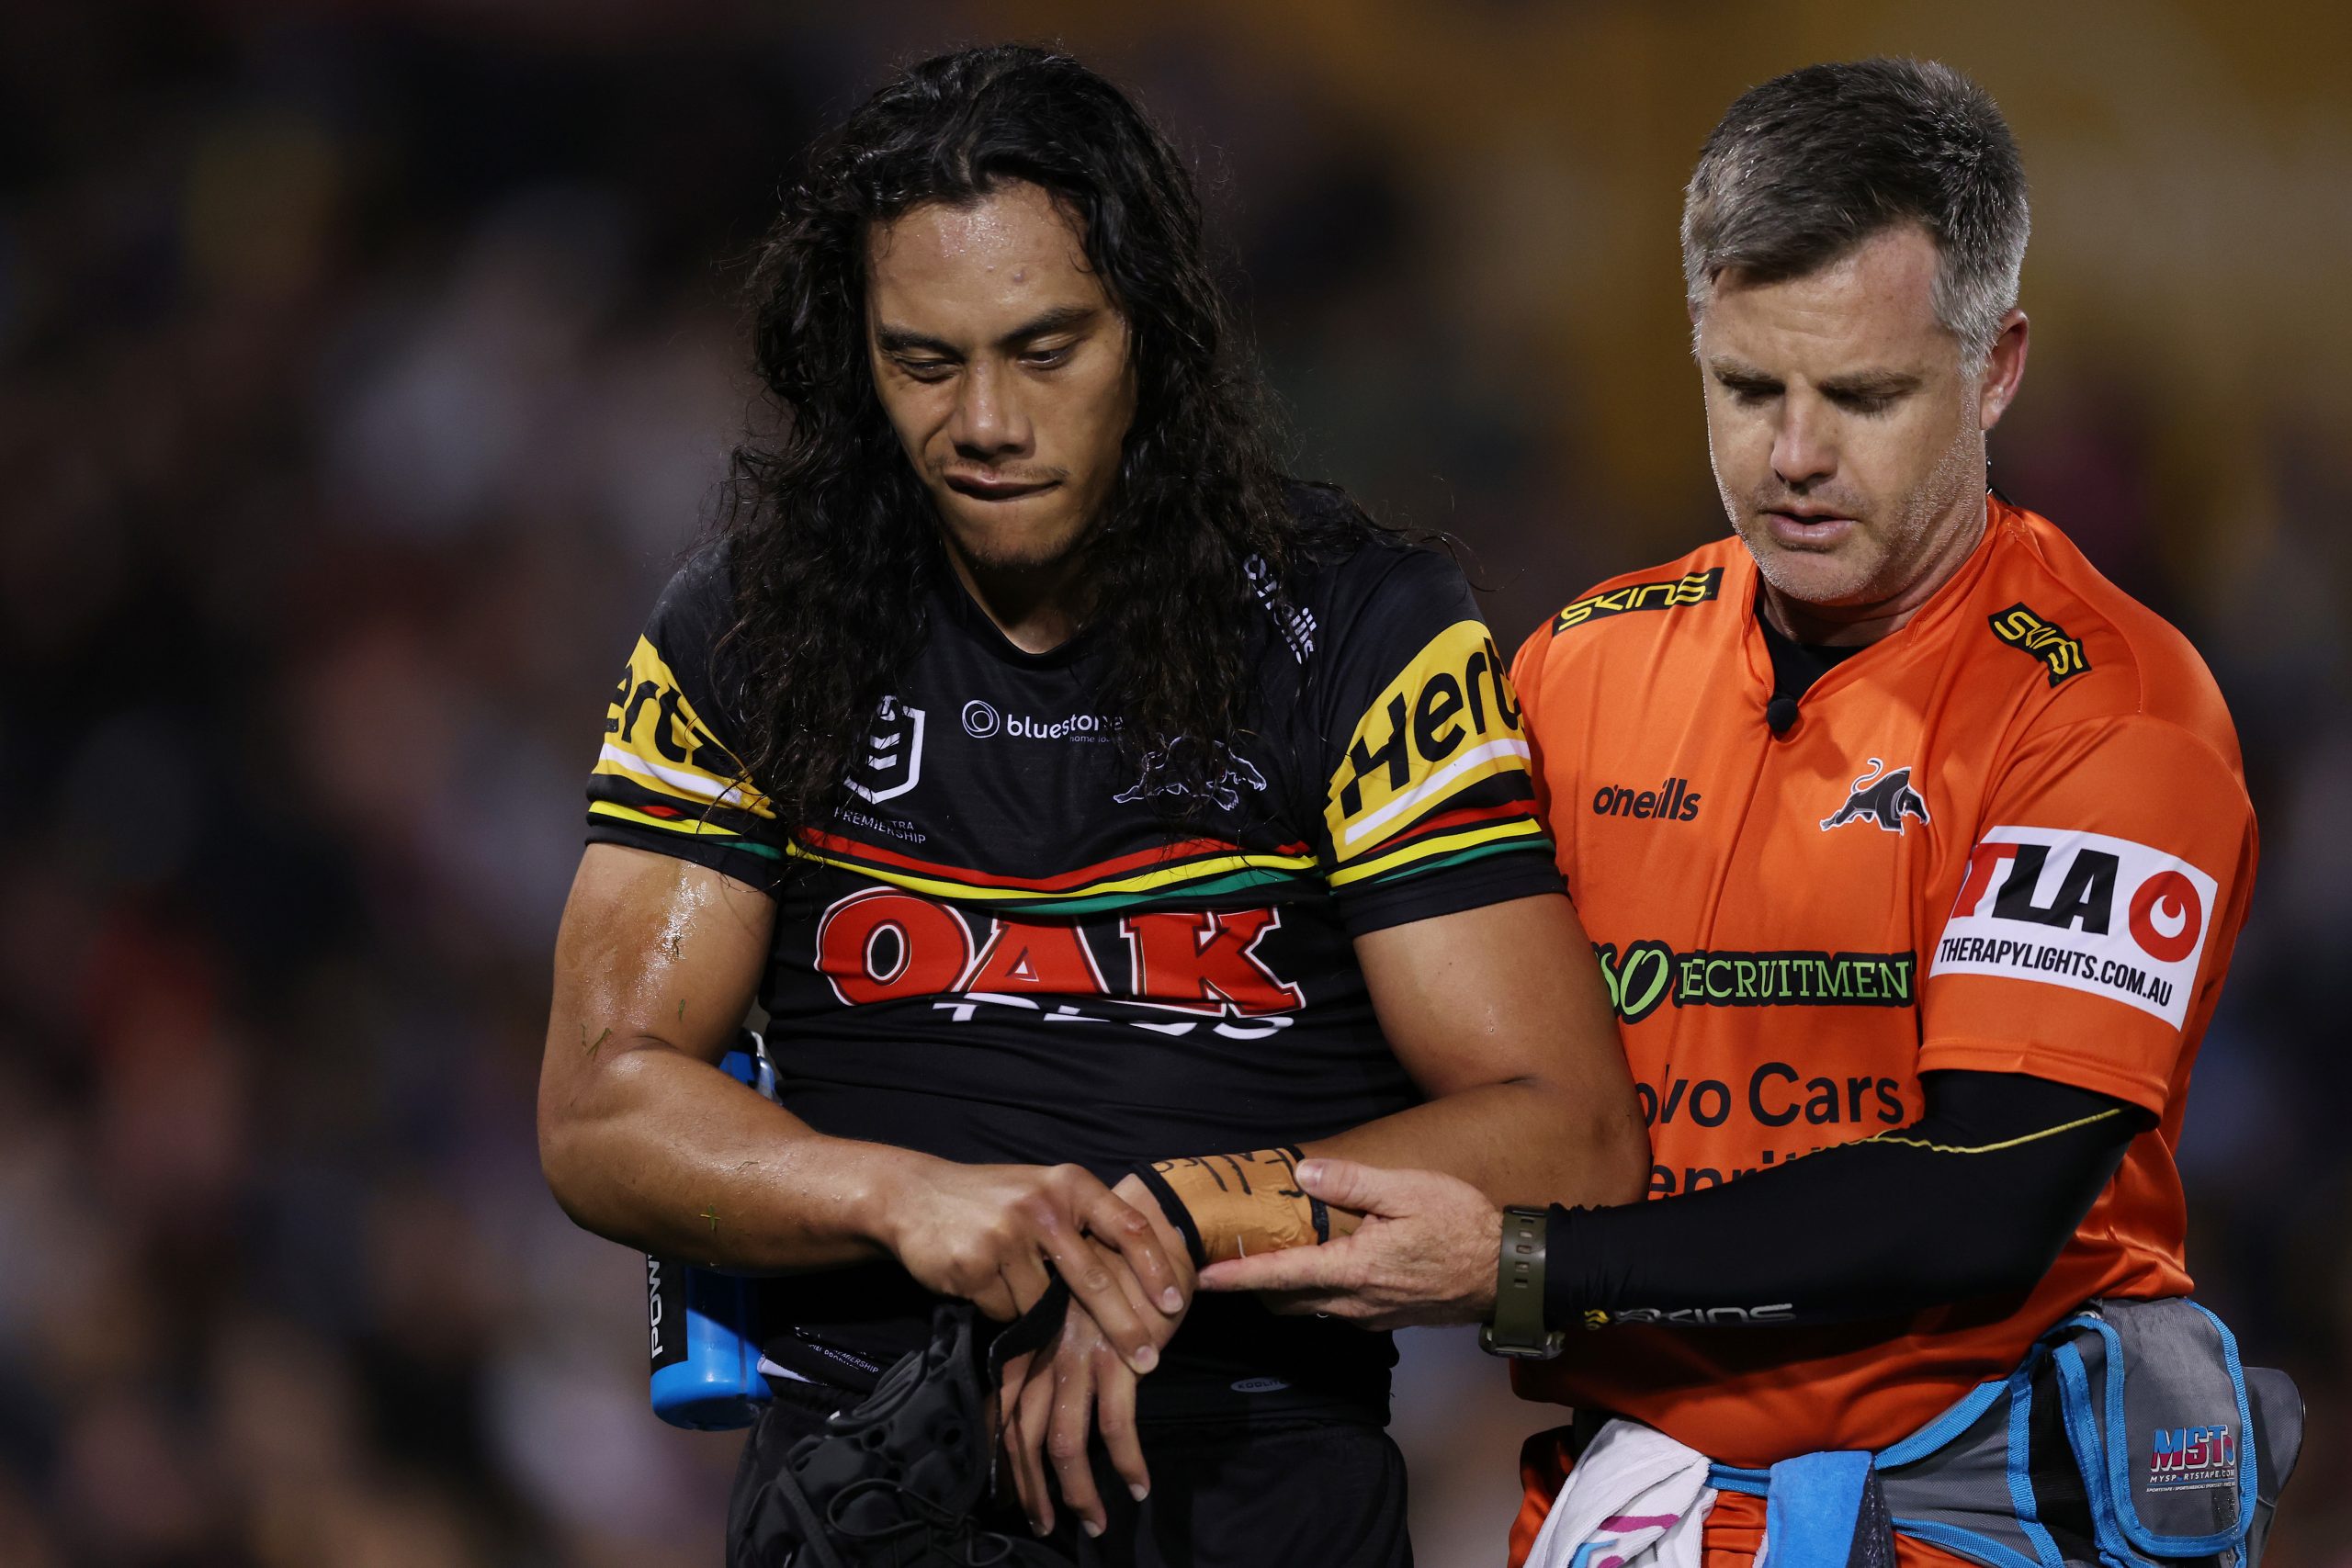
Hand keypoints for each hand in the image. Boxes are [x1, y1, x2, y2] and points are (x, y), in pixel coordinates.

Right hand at [880, 1160, 1184, 1371]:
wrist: (914, 1195)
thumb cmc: (993, 1200)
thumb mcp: (1044, 1192)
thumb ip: (1085, 1221)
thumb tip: (1144, 1274)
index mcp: (1070, 1184)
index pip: (1129, 1227)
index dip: (1155, 1269)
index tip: (1174, 1304)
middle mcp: (1042, 1206)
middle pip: (1095, 1279)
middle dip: (1123, 1327)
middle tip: (1147, 1358)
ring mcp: (1006, 1236)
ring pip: (1044, 1304)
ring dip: (1037, 1312)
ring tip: (1011, 1280)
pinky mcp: (974, 1265)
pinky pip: (1006, 1311)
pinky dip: (1002, 1308)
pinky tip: (984, 1281)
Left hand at [998, 1174, 1193, 1537]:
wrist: (1151, 1227)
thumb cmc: (1114, 1269)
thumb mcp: (1070, 1312)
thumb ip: (1048, 1352)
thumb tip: (1029, 1400)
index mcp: (1032, 1343)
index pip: (1007, 1414)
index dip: (1009, 1462)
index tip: (1016, 1498)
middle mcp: (1048, 1354)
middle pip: (1028, 1438)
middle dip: (1035, 1490)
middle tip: (1046, 1526)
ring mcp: (1081, 1357)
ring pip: (1067, 1442)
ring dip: (1080, 1491)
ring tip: (1094, 1522)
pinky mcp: (1121, 1358)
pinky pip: (1118, 1425)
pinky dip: (1126, 1462)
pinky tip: (1136, 1485)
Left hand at [1194, 1158, 1501, 1329]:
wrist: (1507, 1273)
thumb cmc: (1462, 1226)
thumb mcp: (1409, 1191)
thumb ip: (1352, 1182)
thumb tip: (1302, 1174)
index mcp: (1353, 1269)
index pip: (1280, 1276)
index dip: (1237, 1277)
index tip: (1201, 1279)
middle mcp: (1353, 1303)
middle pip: (1285, 1300)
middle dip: (1252, 1286)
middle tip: (1225, 1261)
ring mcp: (1369, 1316)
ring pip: (1309, 1308)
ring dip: (1283, 1290)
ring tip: (1264, 1259)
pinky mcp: (1385, 1318)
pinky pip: (1335, 1309)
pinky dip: (1314, 1292)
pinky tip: (1318, 1266)